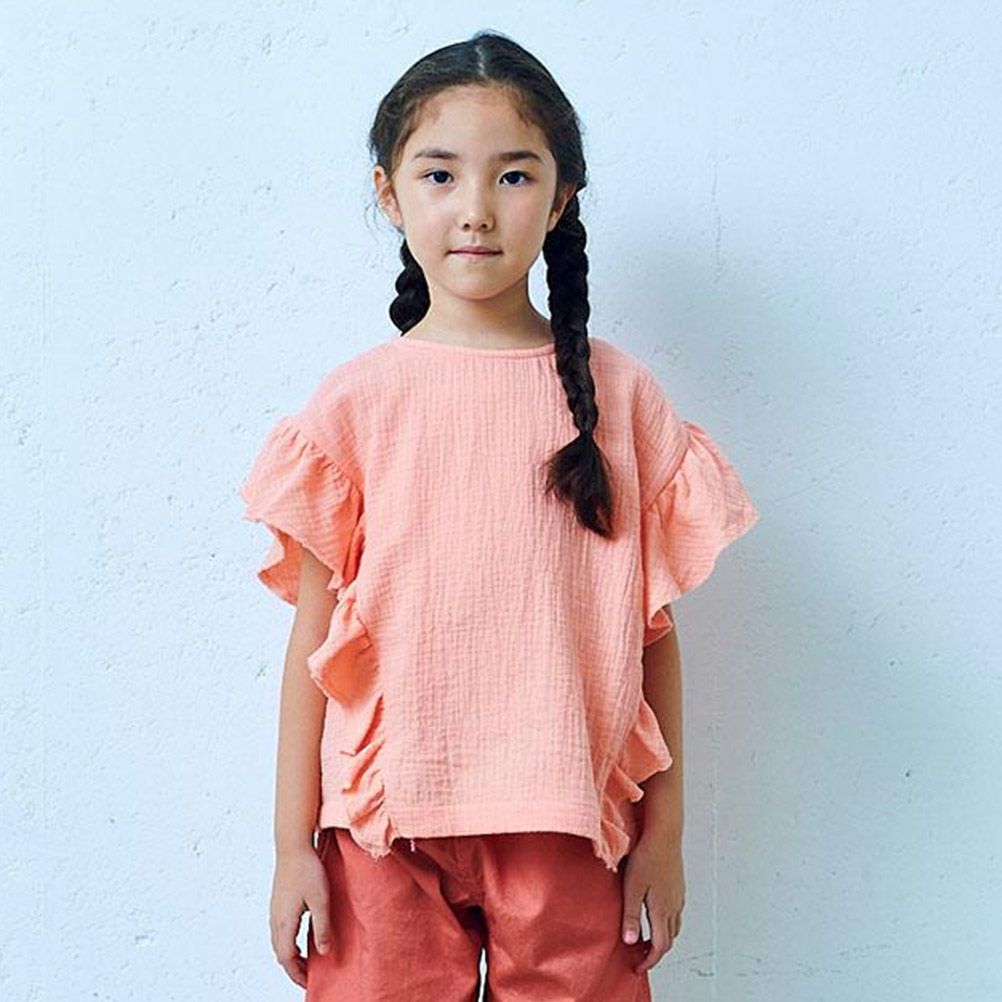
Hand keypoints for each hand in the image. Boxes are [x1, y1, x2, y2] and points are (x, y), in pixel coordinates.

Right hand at [270, 836, 332, 987]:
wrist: (292, 846)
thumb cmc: (307, 870)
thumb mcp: (321, 900)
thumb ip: (322, 927)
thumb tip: (323, 951)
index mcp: (284, 923)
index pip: (286, 959)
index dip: (297, 974)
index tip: (310, 982)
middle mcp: (275, 920)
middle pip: (280, 954)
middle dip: (294, 968)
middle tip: (310, 975)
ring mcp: (274, 911)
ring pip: (279, 943)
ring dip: (290, 956)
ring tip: (307, 961)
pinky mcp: (277, 903)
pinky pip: (280, 932)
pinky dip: (288, 944)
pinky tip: (301, 939)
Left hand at [620, 829, 685, 974]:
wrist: (664, 834)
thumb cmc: (646, 857)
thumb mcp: (632, 888)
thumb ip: (631, 916)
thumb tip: (630, 941)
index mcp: (662, 911)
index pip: (660, 946)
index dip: (649, 961)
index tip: (638, 967)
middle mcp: (674, 906)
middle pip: (669, 939)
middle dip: (656, 952)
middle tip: (640, 956)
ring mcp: (678, 896)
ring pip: (674, 926)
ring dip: (662, 938)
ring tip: (646, 938)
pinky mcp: (678, 886)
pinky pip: (675, 913)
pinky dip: (666, 923)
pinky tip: (655, 914)